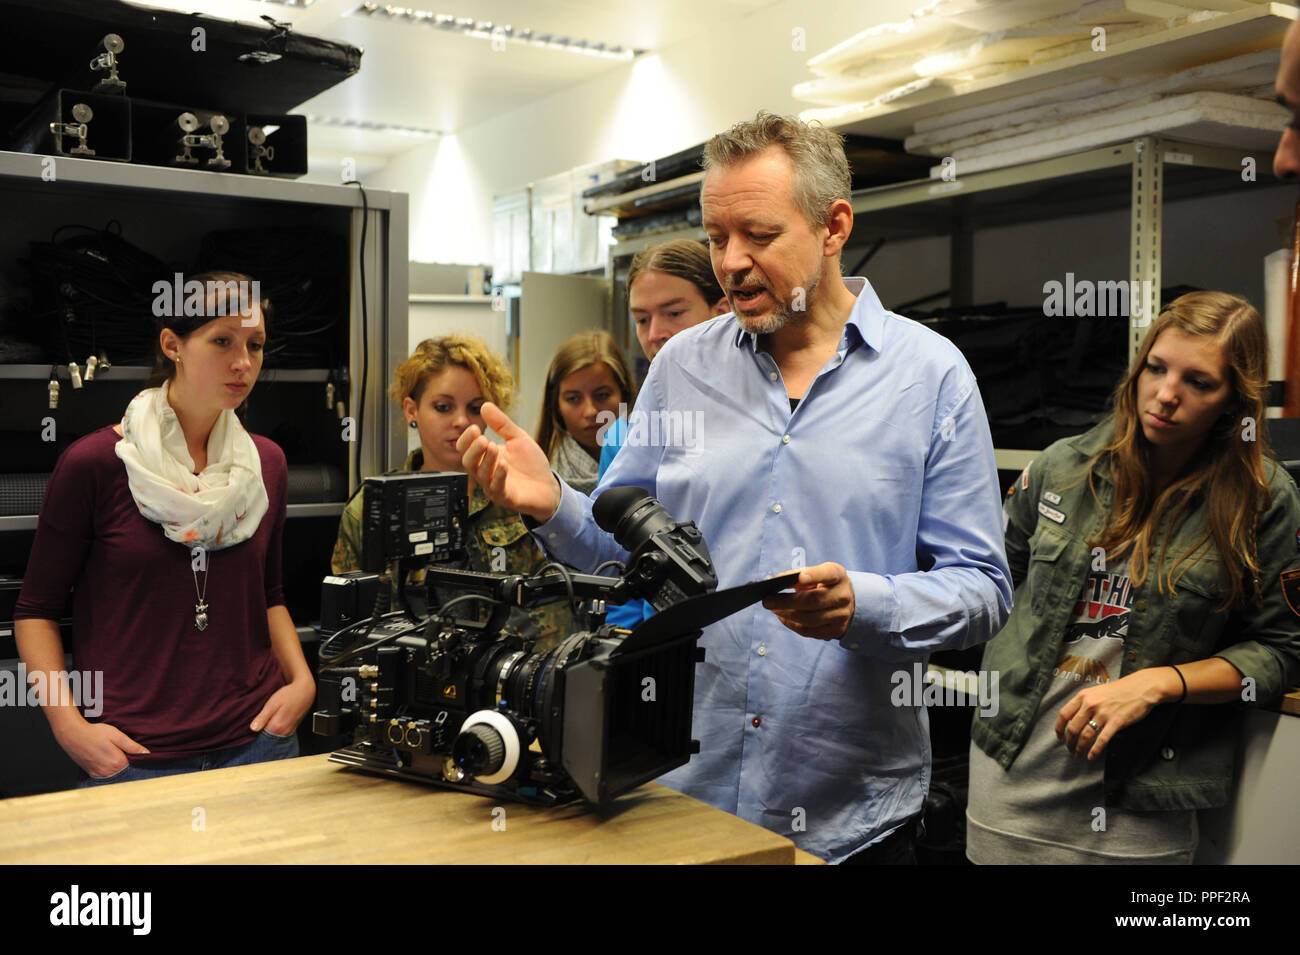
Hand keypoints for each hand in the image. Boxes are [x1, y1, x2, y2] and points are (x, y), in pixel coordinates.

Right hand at [55, 718, 149, 778]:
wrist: (72, 735)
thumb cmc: (95, 732)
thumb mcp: (117, 735)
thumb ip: (132, 746)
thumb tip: (147, 753)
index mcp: (117, 762)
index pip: (135, 765)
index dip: (137, 758)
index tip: (136, 752)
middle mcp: (108, 772)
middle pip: (125, 771)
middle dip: (128, 763)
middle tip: (123, 752)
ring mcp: (99, 774)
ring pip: (116, 774)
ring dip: (119, 768)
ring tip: (115, 754)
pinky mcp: (92, 774)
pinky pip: (106, 775)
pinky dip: (110, 770)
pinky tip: (108, 760)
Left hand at [250, 675, 315, 736]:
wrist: (305, 690)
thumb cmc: (289, 695)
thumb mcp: (272, 703)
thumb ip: (262, 717)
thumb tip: (252, 729)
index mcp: (277, 727)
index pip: (260, 737)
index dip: (254, 732)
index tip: (251, 725)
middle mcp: (284, 732)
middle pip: (267, 738)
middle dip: (260, 733)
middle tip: (258, 721)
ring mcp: (289, 731)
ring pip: (274, 736)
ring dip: (268, 731)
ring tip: (266, 720)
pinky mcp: (293, 729)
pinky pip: (280, 734)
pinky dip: (275, 730)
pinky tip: (274, 721)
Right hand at [457, 402, 562, 521]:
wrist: (548, 486)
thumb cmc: (531, 464)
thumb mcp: (517, 438)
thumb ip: (501, 424)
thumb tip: (485, 405)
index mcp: (486, 457)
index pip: (466, 448)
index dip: (467, 439)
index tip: (475, 427)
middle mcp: (486, 472)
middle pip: (468, 462)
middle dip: (473, 450)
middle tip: (482, 439)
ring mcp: (494, 486)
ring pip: (481, 474)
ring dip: (486, 460)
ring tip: (493, 446)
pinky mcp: (505, 497)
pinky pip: (496, 488)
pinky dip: (498, 476)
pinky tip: (503, 465)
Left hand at [762, 562, 855, 639]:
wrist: (849, 602)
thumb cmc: (827, 584)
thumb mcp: (819, 573)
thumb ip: (801, 575)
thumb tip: (780, 580)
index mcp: (838, 576)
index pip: (827, 574)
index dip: (813, 575)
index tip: (799, 576)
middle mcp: (843, 596)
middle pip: (813, 601)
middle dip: (786, 602)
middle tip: (768, 600)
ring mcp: (841, 615)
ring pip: (809, 619)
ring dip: (786, 615)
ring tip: (773, 609)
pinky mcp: (835, 631)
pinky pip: (809, 631)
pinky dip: (792, 625)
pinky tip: (783, 617)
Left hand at [1055, 668, 1172, 759]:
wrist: (1140, 688)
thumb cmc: (1118, 690)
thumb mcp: (1095, 692)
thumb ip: (1083, 703)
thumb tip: (1072, 719)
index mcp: (1083, 696)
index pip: (1064, 714)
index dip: (1059, 728)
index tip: (1059, 737)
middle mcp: (1090, 704)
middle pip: (1073, 728)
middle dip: (1069, 742)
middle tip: (1070, 749)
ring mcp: (1103, 713)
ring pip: (1085, 736)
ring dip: (1080, 748)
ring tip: (1079, 755)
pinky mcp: (1116, 722)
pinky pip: (1102, 739)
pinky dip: (1095, 750)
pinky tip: (1092, 756)